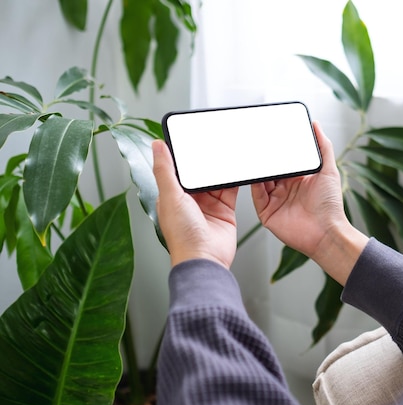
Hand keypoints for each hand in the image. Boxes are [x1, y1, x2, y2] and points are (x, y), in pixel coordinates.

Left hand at [152, 140, 238, 268]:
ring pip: (216, 180)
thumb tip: (156, 146)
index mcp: (172, 196)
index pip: (177, 169)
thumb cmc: (183, 236)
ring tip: (226, 151)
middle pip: (199, 173)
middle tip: (211, 141)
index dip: (183, 155)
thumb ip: (165, 170)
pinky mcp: (225, 210)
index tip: (189, 138)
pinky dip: (235, 180)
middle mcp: (190, 201)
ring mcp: (209, 206)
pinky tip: (237, 169)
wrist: (206, 259)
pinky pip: (231, 190)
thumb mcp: (170, 197)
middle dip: (205, 160)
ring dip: (220, 168)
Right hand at [251, 122, 367, 283]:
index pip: (284, 161)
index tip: (271, 136)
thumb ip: (323, 147)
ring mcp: (276, 201)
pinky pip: (257, 197)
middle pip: (270, 170)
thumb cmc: (331, 205)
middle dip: (264, 159)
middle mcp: (286, 189)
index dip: (277, 150)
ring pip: (261, 182)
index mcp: (299, 179)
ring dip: (257, 170)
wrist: (326, 232)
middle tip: (257, 144)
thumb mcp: (329, 170)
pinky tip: (254, 175)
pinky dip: (254, 186)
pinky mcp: (267, 213)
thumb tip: (317, 125)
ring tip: (252, 157)